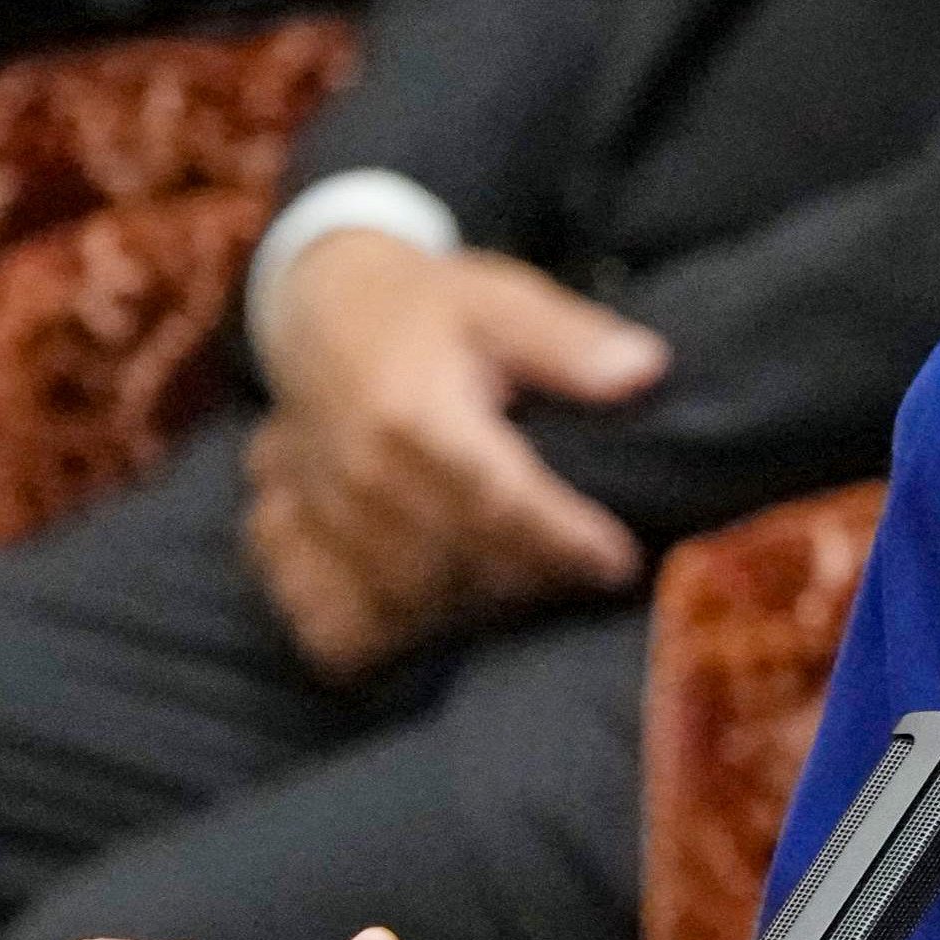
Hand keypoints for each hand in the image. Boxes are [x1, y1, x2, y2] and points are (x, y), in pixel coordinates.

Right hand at [253, 230, 666, 672]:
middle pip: (460, 564)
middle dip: (532, 581)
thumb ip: (571, 342)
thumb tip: (646, 369)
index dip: (565, 542)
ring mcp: (320, 513)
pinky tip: (441, 621)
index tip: (619, 564)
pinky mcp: (292, 538)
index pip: (501, 503)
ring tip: (529, 593)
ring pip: (408, 602)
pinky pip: (338, 623)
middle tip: (585, 578)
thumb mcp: (503, 302)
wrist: (317, 308)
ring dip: (473, 612)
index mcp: (414, 415)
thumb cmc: (428, 309)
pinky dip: (390, 638)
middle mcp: (361, 474)